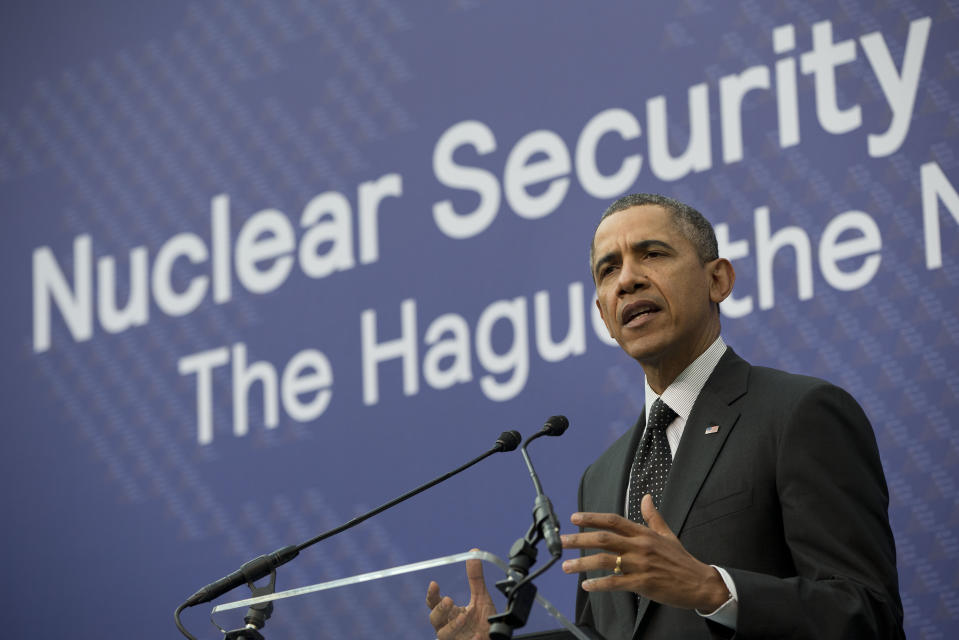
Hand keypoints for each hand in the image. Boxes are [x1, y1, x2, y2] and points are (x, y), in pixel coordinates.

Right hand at [426, 553, 495, 639]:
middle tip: (449, 600)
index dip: (432, 594)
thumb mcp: (481, 598)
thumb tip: (473, 552)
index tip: (434, 583)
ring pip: (443, 635)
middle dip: (440, 610)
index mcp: (449, 613)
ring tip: (464, 617)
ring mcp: (455, 639)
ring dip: (452, 626)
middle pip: (434, 619)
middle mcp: (448, 627)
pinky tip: (478, 635)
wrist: (495, 639)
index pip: (434, 603)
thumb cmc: (483, 621)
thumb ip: (475, 578)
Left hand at [560, 494, 727, 611]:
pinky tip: (587, 585)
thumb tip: (646, 497)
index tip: (575, 518)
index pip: (613, 520)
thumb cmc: (681, 559)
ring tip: (567, 566)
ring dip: (583, 563)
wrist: (700, 582)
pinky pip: (615, 583)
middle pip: (603, 538)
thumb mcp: (667, 534)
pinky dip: (599, 584)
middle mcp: (640, 546)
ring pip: (605, 561)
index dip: (592, 518)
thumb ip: (653, 517)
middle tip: (562, 541)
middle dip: (580, 539)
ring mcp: (641, 565)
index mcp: (644, 533)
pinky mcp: (643, 583)